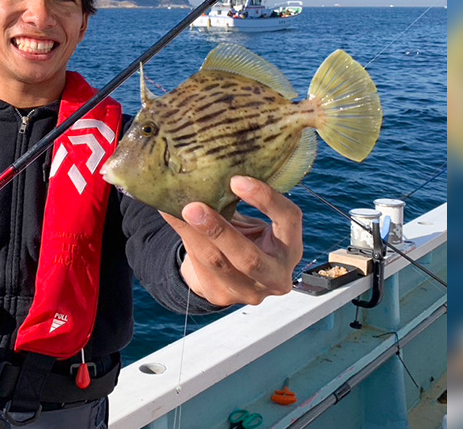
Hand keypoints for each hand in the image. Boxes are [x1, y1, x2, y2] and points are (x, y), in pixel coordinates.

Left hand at [160, 176, 302, 305]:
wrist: (228, 274)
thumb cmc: (243, 237)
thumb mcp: (251, 221)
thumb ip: (241, 202)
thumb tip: (214, 166)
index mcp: (291, 248)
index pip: (288, 220)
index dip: (266, 200)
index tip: (236, 180)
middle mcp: (276, 276)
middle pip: (248, 257)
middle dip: (219, 231)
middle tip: (193, 206)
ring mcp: (250, 291)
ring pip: (217, 263)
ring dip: (191, 234)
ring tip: (172, 209)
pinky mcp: (223, 296)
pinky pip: (200, 266)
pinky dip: (184, 240)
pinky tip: (171, 219)